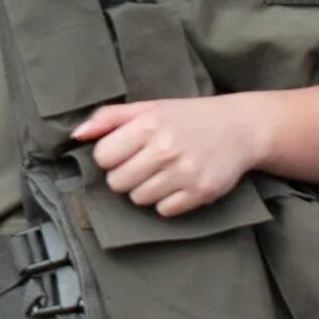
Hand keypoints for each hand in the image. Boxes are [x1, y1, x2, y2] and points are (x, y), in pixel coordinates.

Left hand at [72, 97, 265, 216]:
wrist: (241, 128)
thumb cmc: (189, 117)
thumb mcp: (150, 107)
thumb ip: (109, 118)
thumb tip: (76, 135)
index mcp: (149, 123)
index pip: (103, 157)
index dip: (111, 157)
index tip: (126, 152)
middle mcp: (165, 148)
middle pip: (117, 183)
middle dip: (126, 176)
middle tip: (144, 165)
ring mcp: (184, 172)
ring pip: (139, 199)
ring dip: (145, 191)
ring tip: (162, 174)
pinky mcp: (201, 192)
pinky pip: (164, 211)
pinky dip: (168, 202)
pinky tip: (178, 185)